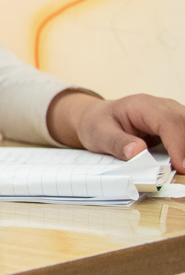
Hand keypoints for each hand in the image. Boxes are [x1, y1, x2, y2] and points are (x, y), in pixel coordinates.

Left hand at [49, 91, 184, 170]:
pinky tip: (182, 164)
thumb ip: (116, 143)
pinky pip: (184, 136)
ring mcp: (172, 116)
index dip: (179, 144)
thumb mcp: (99, 134)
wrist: (97, 117)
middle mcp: (163, 108)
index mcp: (142, 106)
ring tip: (184, 168)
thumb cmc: (97, 123)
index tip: (182, 166)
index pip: (168, 122)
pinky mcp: (175, 128)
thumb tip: (137, 152)